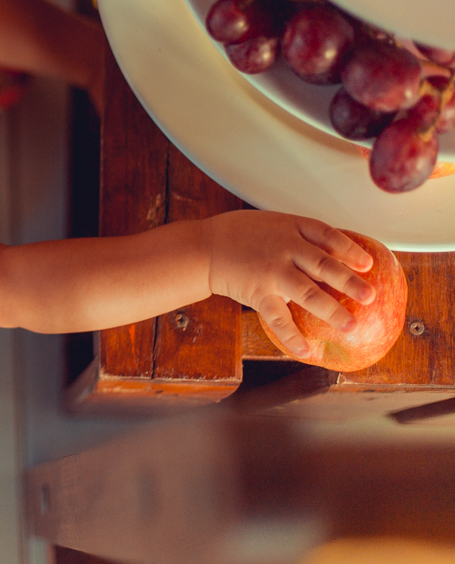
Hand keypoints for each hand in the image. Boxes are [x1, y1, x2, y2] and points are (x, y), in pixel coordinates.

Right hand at [204, 210, 374, 357]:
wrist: (204, 247)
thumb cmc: (238, 234)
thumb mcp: (272, 223)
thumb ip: (299, 236)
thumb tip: (331, 253)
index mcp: (291, 227)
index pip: (328, 236)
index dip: (350, 250)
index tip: (367, 263)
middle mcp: (285, 249)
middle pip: (325, 266)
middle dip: (351, 282)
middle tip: (370, 296)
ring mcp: (272, 272)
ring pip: (309, 293)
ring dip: (332, 311)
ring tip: (350, 325)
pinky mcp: (259, 292)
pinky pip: (279, 318)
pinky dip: (292, 336)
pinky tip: (305, 350)